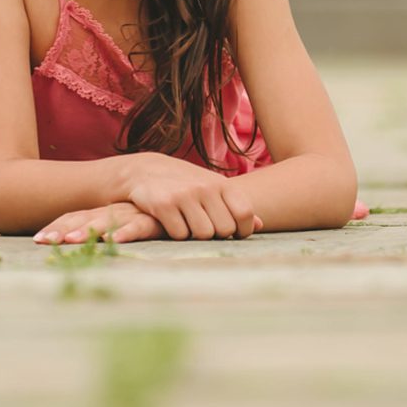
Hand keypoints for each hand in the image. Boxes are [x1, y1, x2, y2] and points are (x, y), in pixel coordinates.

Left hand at [34, 201, 163, 245]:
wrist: (198, 193)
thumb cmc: (168, 212)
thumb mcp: (141, 220)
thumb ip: (125, 229)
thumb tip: (102, 245)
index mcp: (115, 210)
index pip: (82, 216)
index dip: (60, 226)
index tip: (38, 239)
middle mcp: (122, 209)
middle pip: (87, 217)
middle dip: (62, 229)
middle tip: (40, 240)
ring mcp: (139, 212)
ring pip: (109, 221)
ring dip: (89, 230)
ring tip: (69, 241)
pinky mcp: (159, 218)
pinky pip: (140, 225)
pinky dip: (126, 232)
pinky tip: (113, 239)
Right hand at [123, 153, 261, 240]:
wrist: (145, 170)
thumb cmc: (186, 183)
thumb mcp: (212, 188)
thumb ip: (235, 206)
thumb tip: (260, 225)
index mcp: (221, 183)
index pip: (245, 213)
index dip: (243, 230)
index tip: (234, 234)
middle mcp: (205, 188)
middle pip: (225, 229)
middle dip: (217, 235)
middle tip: (205, 227)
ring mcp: (185, 195)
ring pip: (203, 234)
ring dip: (195, 236)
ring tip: (188, 223)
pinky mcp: (164, 205)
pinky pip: (180, 235)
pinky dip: (177, 234)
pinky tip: (172, 222)